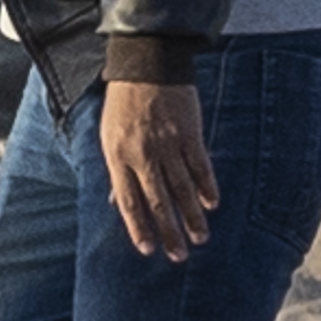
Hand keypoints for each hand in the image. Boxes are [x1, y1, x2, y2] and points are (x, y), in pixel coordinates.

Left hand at [100, 76, 216, 259]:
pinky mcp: (190, 132)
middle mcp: (143, 155)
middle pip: (159, 201)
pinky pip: (200, 165)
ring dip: (192, 216)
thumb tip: (116, 204)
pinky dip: (207, 186)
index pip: (129, 202)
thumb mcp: (109, 137)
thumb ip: (116, 171)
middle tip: (179, 256)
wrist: (147, 64)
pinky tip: (212, 204)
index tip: (149, 250)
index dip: (139, 228)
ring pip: (183, 188)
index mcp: (118, 157)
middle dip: (170, 231)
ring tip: (200, 237)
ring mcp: (168, 144)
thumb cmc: (124, 103)